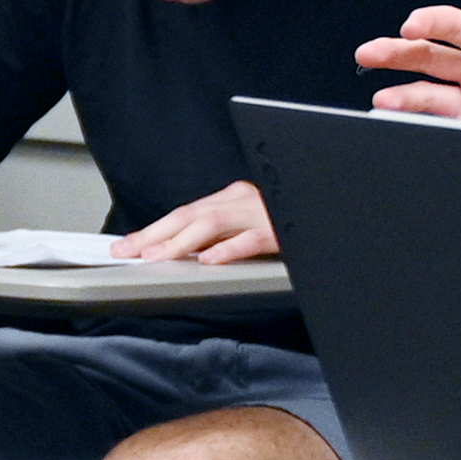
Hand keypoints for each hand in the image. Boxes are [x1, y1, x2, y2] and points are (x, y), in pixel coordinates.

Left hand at [120, 178, 278, 264]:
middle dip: (155, 234)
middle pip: (190, 215)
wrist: (334, 210)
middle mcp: (244, 200)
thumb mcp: (250, 224)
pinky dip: (229, 249)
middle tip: (128, 251)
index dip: (153, 230)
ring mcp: (263, 213)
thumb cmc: (291, 221)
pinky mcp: (282, 230)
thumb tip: (187, 254)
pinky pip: (252, 239)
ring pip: (214, 224)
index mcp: (235, 198)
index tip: (126, 246)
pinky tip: (209, 261)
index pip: (185, 213)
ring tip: (157, 256)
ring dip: (181, 241)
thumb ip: (222, 235)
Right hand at [358, 5, 460, 208]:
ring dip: (402, 93)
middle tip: (369, 53)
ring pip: (429, 94)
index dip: (434, 23)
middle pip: (435, 58)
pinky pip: (440, 127)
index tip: (410, 25)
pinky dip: (414, 124)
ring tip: (381, 101)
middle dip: (399, 52)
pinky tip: (397, 121)